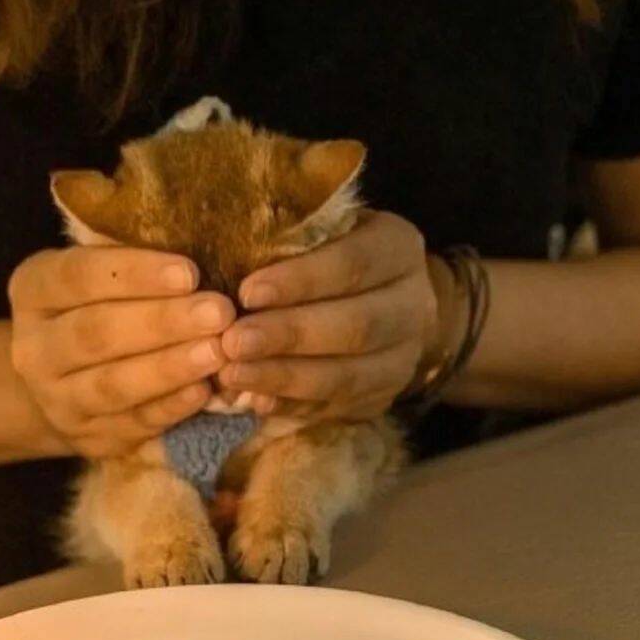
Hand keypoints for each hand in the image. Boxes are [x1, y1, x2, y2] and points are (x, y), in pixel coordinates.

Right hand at [8, 247, 234, 456]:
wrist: (64, 383)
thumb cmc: (99, 307)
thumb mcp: (100, 274)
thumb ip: (134, 262)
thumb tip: (200, 245)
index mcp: (33, 290)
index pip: (78, 277)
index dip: (135, 274)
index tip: (189, 272)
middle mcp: (33, 348)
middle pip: (96, 333)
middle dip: (162, 322)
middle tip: (218, 312)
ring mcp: (57, 399)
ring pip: (112, 385)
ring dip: (169, 368)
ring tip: (217, 351)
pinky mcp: (88, 438)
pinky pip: (132, 424)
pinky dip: (170, 407)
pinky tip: (203, 391)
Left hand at [220, 211, 447, 421]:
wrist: (383, 300)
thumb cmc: (331, 255)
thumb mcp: (321, 232)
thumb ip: (289, 241)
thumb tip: (226, 261)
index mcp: (398, 249)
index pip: (354, 264)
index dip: (301, 280)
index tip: (248, 292)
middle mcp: (413, 306)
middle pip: (355, 327)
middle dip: (289, 336)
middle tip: (233, 342)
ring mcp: (402, 358)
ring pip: (346, 376)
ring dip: (284, 378)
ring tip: (233, 375)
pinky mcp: (382, 397)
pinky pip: (336, 407)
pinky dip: (291, 406)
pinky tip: (255, 401)